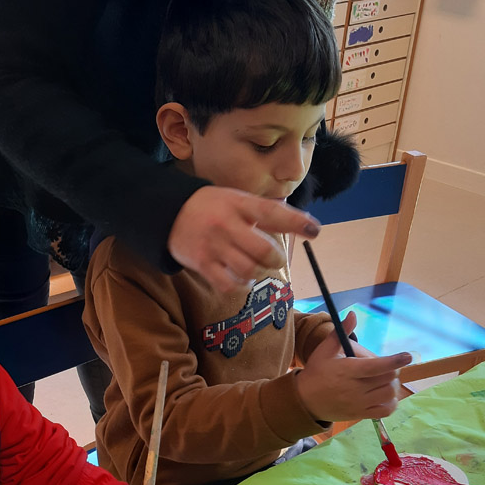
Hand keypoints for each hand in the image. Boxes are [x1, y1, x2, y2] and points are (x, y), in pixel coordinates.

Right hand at [168, 187, 320, 294]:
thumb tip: (303, 225)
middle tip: (274, 258)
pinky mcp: (202, 264)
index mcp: (239, 204)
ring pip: (248, 269)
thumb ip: (265, 213)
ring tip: (255, 267)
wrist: (169, 213)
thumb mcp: (237, 200)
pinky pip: (228, 284)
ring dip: (259, 272)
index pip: (272, 213)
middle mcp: (227, 225)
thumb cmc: (212, 207)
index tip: (315, 231)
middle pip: (263, 250)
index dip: (296, 222)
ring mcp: (213, 246)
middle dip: (276, 259)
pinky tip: (241, 277)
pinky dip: (241, 284)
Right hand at [296, 312, 411, 421]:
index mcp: (348, 370)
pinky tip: (385, 395)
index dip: (395, 361)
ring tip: (385, 380)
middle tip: (387, 368)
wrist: (305, 399)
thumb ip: (341, 331)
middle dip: (393, 371)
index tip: (407, 356)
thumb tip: (353, 314)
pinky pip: (385, 411)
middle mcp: (355, 388)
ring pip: (389, 394)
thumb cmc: (317, 371)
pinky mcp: (361, 414)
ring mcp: (359, 403)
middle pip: (388, 379)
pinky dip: (391, 402)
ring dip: (392, 385)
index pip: (377, 366)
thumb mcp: (325, 349)